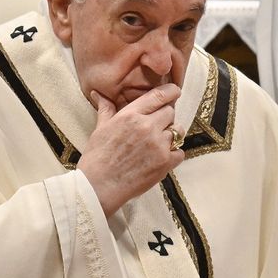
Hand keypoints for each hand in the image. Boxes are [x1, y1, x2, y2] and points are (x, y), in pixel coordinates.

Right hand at [77, 85, 184, 216]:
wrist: (98, 186)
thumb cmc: (97, 158)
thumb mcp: (100, 129)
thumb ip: (106, 109)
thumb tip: (99, 94)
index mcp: (131, 115)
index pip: (159, 95)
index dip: (171, 91)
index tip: (175, 92)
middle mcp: (147, 126)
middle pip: (170, 112)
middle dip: (165, 117)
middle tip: (156, 126)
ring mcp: (158, 144)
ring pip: (177, 131)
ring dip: (171, 135)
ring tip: (157, 143)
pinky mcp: (165, 162)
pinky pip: (180, 152)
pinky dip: (174, 154)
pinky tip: (160, 158)